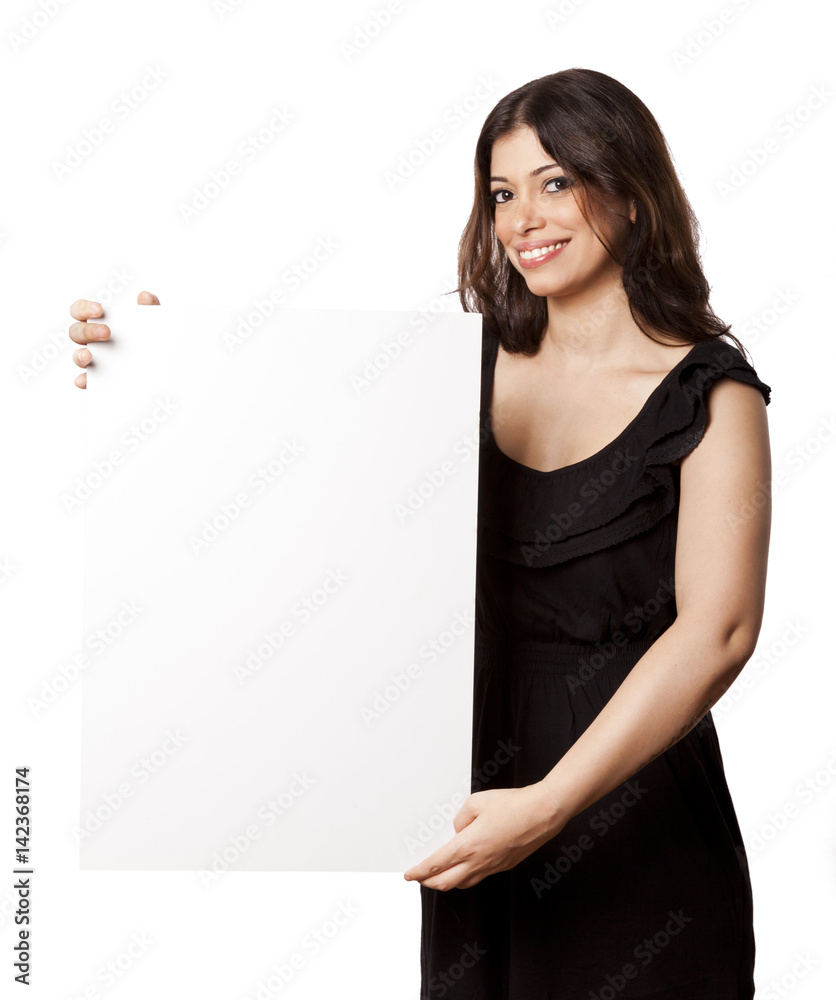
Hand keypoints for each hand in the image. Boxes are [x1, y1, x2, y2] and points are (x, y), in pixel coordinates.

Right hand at [68, 290, 159, 388]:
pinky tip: (85, 381)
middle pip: (76, 332)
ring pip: (78, 356)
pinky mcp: (98, 378)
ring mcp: (94, 359)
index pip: (80, 310)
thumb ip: (150, 310)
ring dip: (80, 355)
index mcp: (99, 322)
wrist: (163, 367)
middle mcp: (92, 340)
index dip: (85, 308)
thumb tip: (146, 297)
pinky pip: (85, 380)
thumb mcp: (152, 324)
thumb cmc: (149, 339)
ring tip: (89, 356)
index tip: (100, 310)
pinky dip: (83, 380)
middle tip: (107, 332)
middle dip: (88, 331)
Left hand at [403, 782, 564, 890]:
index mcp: (468, 845)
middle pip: (445, 882)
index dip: (419, 871)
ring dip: (445, 883)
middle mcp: (479, 861)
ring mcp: (492, 867)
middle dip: (428, 881)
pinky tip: (463, 870)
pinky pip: (478, 878)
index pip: (435, 864)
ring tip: (437, 877)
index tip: (410, 873)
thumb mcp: (476, 802)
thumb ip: (460, 819)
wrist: (541, 813)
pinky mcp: (503, 866)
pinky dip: (464, 878)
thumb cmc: (513, 805)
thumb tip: (458, 831)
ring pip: (462, 884)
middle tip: (419, 877)